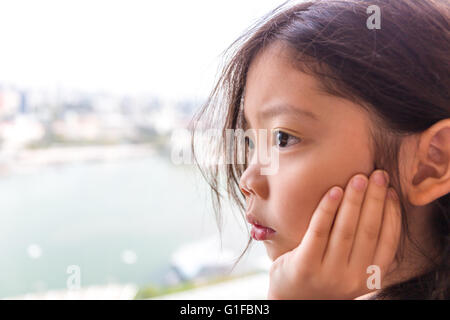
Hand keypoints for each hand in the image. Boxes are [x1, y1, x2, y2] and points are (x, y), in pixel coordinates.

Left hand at [267, 170, 401, 299]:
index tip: (391, 190)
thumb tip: (383, 210)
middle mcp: (352, 278)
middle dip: (375, 199)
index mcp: (369, 277)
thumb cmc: (323, 276)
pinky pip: (319, 231)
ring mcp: (329, 274)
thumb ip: (365, 251)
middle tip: (378, 174)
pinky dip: (328, 209)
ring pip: (346, 229)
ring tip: (359, 177)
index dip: (392, 213)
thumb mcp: (351, 270)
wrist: (291, 301)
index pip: (388, 241)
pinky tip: (334, 191)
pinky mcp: (305, 266)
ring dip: (354, 200)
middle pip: (369, 230)